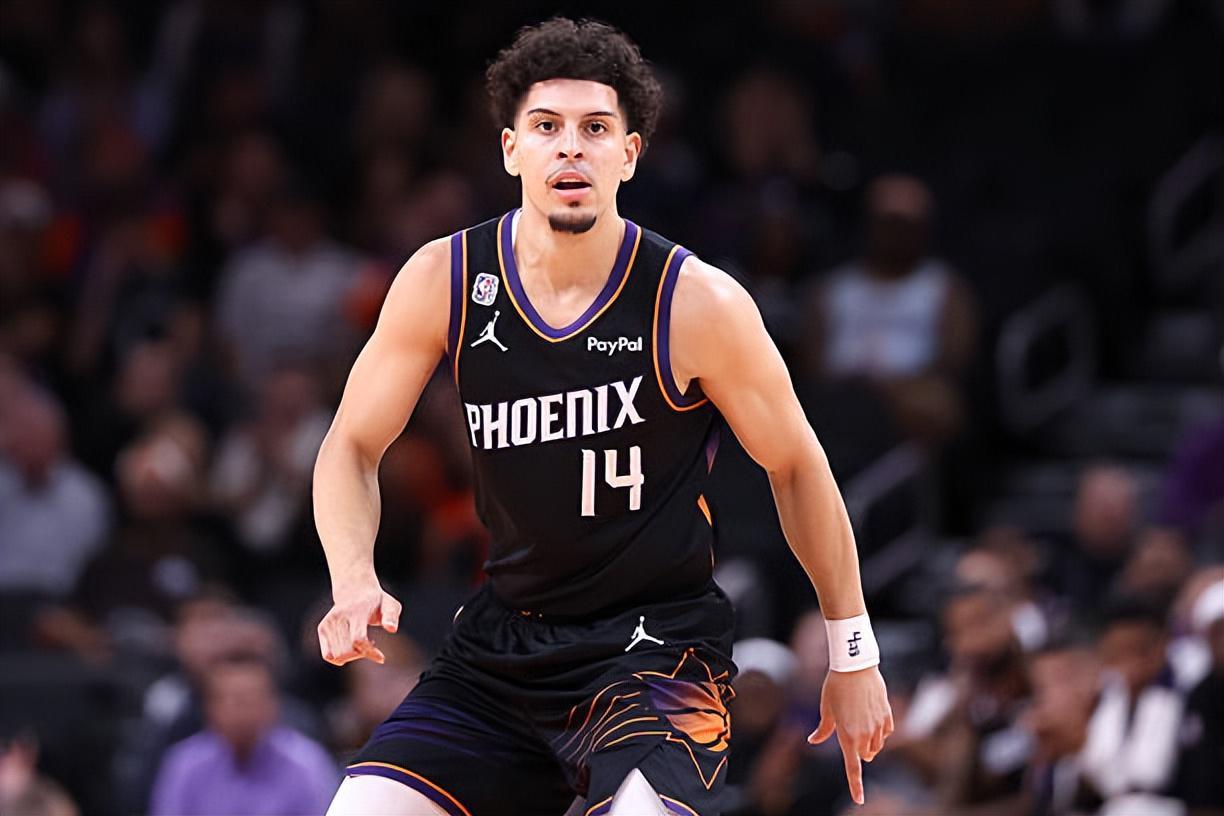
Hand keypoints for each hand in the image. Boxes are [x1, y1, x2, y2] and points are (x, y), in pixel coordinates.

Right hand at [316, 580, 401, 665]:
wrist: (356, 590)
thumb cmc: (377, 602)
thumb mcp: (390, 605)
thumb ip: (392, 616)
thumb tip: (391, 629)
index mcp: (356, 611)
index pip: (358, 640)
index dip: (369, 652)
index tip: (380, 657)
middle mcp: (338, 616)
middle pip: (346, 651)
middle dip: (361, 654)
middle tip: (371, 645)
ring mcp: (328, 622)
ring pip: (337, 656)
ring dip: (352, 656)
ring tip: (361, 643)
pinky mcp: (322, 628)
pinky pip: (328, 655)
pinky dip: (340, 658)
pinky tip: (350, 647)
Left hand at [807, 665, 893, 805]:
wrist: (855, 667)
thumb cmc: (835, 687)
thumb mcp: (826, 709)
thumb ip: (823, 730)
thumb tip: (813, 740)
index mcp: (847, 736)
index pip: (853, 768)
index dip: (856, 785)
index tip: (860, 799)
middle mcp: (865, 734)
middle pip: (865, 756)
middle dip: (859, 751)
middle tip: (849, 732)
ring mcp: (879, 726)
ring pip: (877, 746)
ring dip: (870, 742)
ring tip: (858, 719)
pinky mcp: (888, 715)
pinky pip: (886, 732)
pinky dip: (880, 731)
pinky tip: (871, 716)